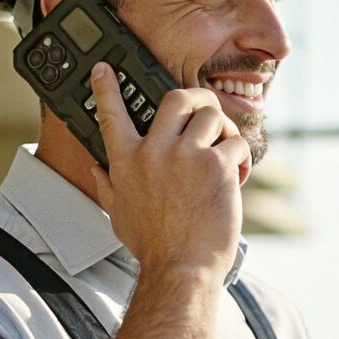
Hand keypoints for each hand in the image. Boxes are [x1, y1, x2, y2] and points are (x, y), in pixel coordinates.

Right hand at [89, 64, 247, 276]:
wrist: (181, 269)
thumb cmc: (152, 247)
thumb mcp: (118, 215)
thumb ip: (108, 187)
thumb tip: (97, 170)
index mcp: (126, 162)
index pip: (111, 115)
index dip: (106, 88)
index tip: (105, 69)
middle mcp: (153, 152)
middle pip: (175, 98)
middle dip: (196, 99)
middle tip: (206, 112)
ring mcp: (186, 156)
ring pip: (211, 114)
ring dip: (224, 129)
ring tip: (226, 150)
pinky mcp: (216, 166)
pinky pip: (236, 142)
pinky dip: (241, 156)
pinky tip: (238, 175)